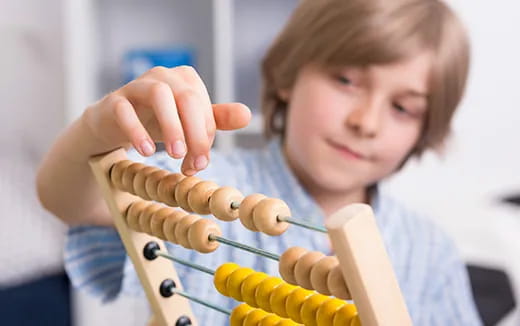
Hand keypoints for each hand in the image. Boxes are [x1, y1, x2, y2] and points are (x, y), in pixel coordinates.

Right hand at [83, 65, 250, 174]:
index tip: (200, 164)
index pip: (203, 108)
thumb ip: (216, 119)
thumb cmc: (157, 121)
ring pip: (159, 95)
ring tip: (176, 155)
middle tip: (195, 164)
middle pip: (187, 98)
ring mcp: (137, 85)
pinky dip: (137, 130)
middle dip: (195, 133)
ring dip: (172, 126)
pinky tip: (147, 152)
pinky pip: (125, 110)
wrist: (115, 124)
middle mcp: (164, 76)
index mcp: (186, 80)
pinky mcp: (114, 101)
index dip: (205, 138)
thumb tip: (246, 115)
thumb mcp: (188, 122)